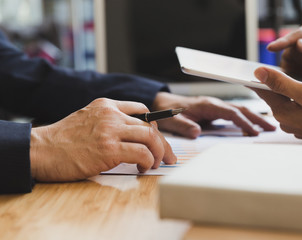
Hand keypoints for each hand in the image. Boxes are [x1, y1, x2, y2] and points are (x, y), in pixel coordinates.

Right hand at [30, 98, 175, 181]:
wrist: (41, 150)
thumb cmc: (62, 139)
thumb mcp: (87, 119)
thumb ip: (109, 121)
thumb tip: (132, 135)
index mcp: (106, 105)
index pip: (142, 110)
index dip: (155, 126)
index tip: (157, 139)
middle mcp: (111, 114)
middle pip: (150, 125)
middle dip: (164, 143)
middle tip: (168, 156)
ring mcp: (110, 131)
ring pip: (150, 137)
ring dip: (159, 153)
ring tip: (155, 164)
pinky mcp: (108, 149)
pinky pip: (141, 153)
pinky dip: (148, 162)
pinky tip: (142, 168)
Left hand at [151, 92, 275, 137]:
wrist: (163, 104)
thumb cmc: (169, 111)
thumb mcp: (173, 120)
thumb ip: (184, 126)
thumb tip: (197, 132)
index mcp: (207, 105)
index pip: (231, 113)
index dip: (244, 123)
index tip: (254, 132)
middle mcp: (214, 104)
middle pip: (240, 109)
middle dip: (257, 118)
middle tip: (272, 128)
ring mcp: (215, 106)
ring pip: (239, 110)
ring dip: (254, 118)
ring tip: (268, 127)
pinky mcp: (215, 111)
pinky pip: (233, 114)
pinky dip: (245, 119)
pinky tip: (251, 127)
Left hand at [252, 67, 301, 144]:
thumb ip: (281, 83)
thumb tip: (259, 73)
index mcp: (282, 112)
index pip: (262, 91)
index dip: (257, 78)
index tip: (248, 71)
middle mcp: (285, 121)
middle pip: (273, 97)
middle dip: (273, 84)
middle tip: (271, 72)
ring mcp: (296, 125)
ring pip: (286, 103)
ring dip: (286, 92)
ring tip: (290, 81)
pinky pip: (296, 110)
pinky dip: (297, 101)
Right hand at [267, 16, 301, 83]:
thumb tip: (298, 43)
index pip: (301, 33)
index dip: (286, 41)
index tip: (271, 48)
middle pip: (292, 44)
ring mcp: (297, 41)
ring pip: (288, 54)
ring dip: (301, 64)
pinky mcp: (291, 53)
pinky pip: (286, 62)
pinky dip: (296, 68)